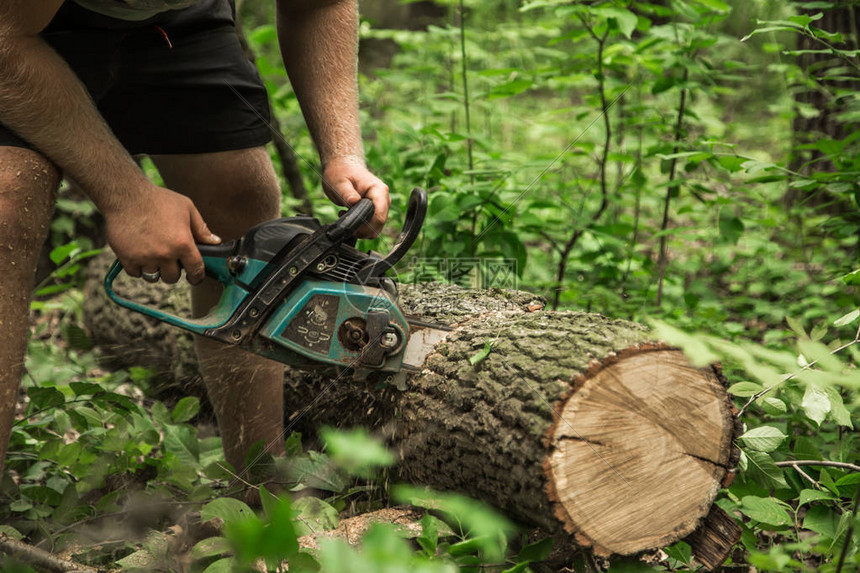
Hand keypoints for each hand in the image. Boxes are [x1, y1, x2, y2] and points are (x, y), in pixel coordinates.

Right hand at [104, 183, 219, 284]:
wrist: (125, 196)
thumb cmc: (158, 200)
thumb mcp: (186, 208)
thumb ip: (201, 228)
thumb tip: (215, 242)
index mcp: (183, 243)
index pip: (196, 270)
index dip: (197, 276)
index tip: (195, 278)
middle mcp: (165, 254)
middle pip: (172, 278)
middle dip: (173, 270)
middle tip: (169, 259)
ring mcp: (145, 258)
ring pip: (153, 277)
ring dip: (155, 269)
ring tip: (153, 255)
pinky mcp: (127, 258)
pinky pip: (136, 274)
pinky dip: (138, 268)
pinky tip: (140, 254)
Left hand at [321, 156, 389, 237]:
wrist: (344, 167)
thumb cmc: (341, 172)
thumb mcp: (339, 182)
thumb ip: (347, 194)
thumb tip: (354, 202)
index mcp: (379, 191)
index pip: (379, 217)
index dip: (365, 227)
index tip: (350, 226)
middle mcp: (384, 199)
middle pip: (378, 225)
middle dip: (361, 229)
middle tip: (344, 219)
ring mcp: (382, 206)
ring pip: (375, 228)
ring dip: (359, 228)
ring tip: (344, 214)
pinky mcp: (376, 211)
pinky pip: (371, 226)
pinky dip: (359, 226)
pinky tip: (348, 215)